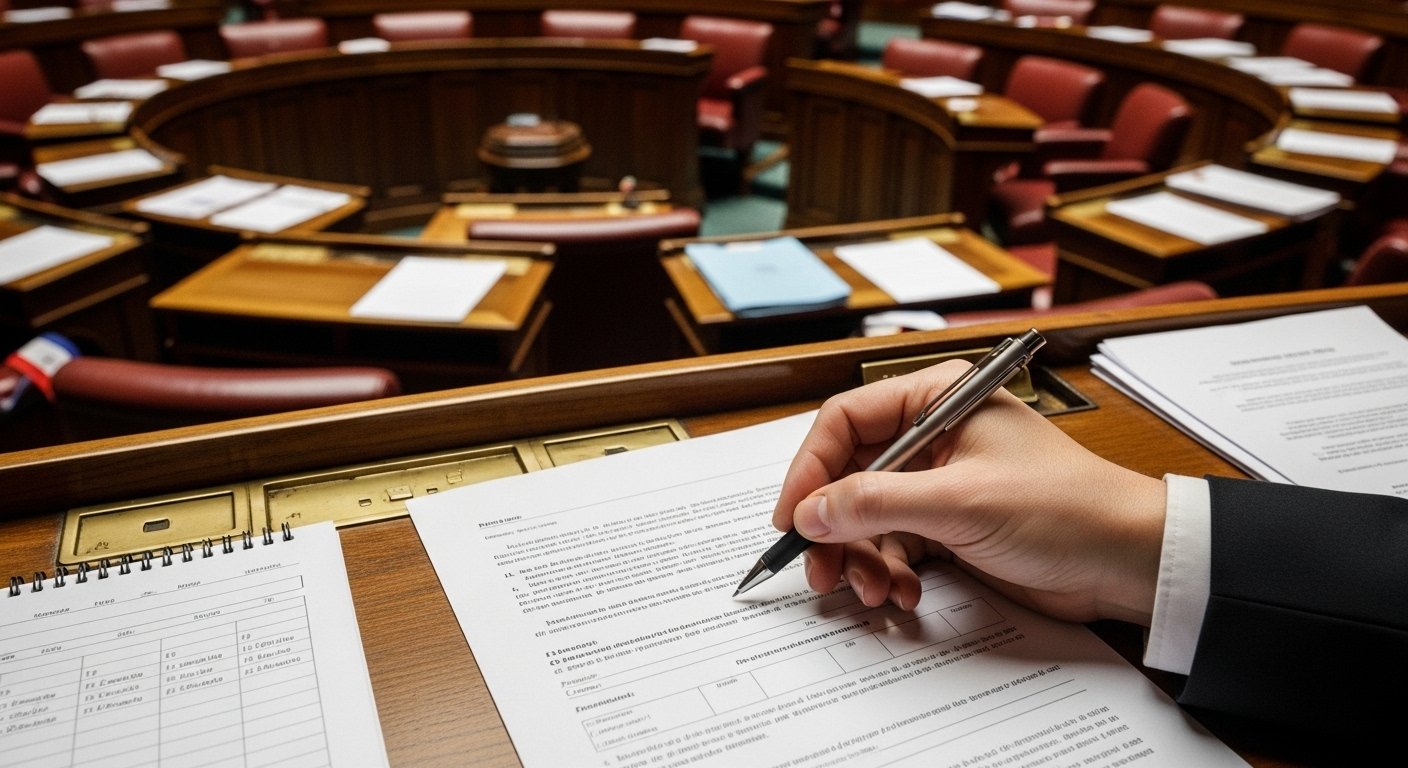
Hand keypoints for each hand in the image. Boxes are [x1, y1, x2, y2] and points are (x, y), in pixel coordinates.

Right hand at [772, 360, 1165, 624]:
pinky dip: (890, 572)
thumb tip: (809, 512)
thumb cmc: (1065, 508)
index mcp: (936, 399)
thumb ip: (876, 503)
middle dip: (834, 528)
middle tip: (821, 571)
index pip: (845, 421)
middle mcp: (932, 434)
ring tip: (874, 592)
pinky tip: (904, 595)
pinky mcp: (950, 524)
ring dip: (861, 559)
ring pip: (867, 517)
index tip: (792, 517)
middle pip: (849, 474)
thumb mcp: (960, 502)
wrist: (1129, 561)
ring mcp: (940, 481)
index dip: (810, 469)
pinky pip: (894, 545)